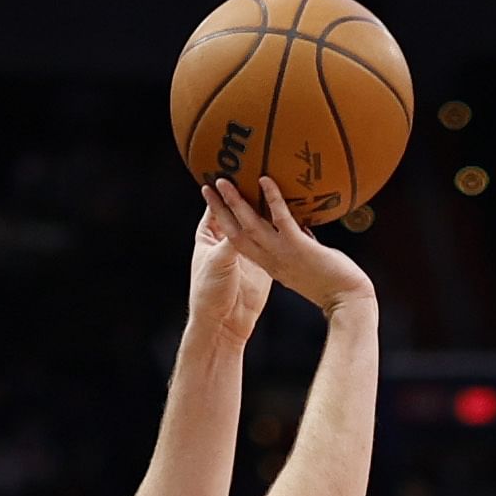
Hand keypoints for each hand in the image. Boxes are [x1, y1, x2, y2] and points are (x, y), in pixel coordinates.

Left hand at [185, 184, 274, 338]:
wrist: (225, 324)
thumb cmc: (211, 291)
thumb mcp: (221, 261)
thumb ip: (233, 240)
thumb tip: (245, 217)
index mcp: (208, 237)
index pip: (216, 207)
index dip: (222, 191)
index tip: (230, 171)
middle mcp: (226, 242)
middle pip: (236, 212)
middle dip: (244, 194)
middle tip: (254, 172)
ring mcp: (245, 252)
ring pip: (255, 224)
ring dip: (262, 208)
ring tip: (273, 188)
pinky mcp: (263, 265)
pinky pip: (270, 240)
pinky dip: (276, 227)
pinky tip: (287, 214)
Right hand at [210, 176, 375, 319]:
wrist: (347, 301)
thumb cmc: (332, 284)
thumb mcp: (305, 265)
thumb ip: (296, 248)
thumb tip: (301, 230)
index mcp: (270, 265)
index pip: (239, 243)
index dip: (224, 224)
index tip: (213, 206)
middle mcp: (271, 260)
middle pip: (235, 233)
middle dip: (220, 210)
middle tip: (208, 187)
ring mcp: (284, 254)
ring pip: (251, 225)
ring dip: (236, 202)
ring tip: (224, 181)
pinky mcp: (300, 247)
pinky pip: (282, 219)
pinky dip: (273, 199)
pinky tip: (265, 180)